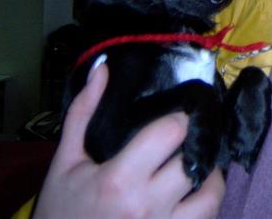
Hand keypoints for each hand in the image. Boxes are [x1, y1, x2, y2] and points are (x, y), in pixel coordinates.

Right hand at [33, 62, 224, 218]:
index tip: (178, 112)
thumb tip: (103, 67)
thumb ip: (83, 112)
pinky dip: (207, 202)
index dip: (179, 117)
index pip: (170, 133)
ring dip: (209, 175)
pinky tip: (194, 193)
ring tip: (197, 163)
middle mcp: (147, 206)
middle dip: (194, 142)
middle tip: (190, 135)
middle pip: (193, 159)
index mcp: (119, 179)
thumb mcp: (65, 162)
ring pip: (211, 193)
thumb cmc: (60, 210)